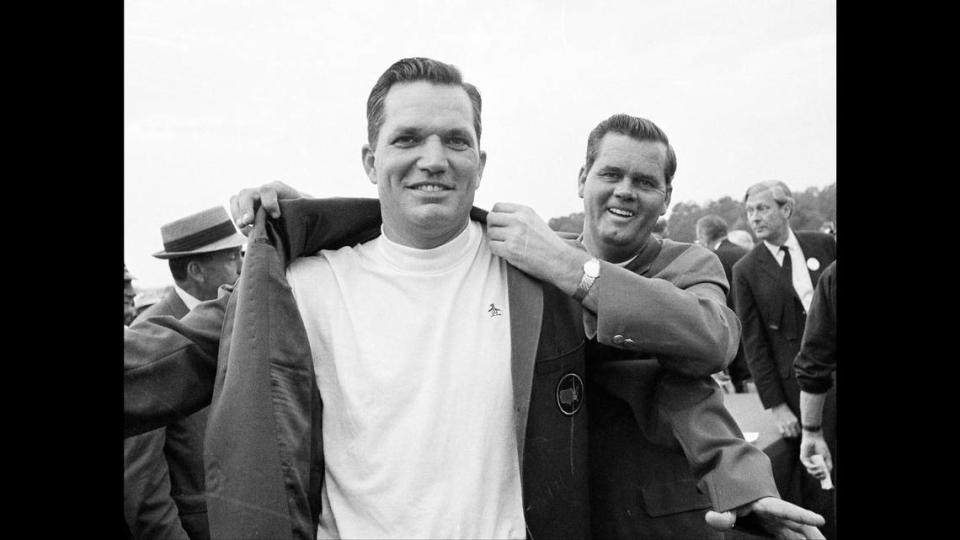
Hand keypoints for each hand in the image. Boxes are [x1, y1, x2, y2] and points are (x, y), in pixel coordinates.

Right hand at [228, 181, 307, 234]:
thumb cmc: (302, 211)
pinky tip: (245, 229)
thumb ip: (300, 212)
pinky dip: (236, 218)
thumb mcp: (304, 209)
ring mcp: (252, 197)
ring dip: (237, 213)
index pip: (268, 190)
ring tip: (244, 227)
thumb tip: (300, 220)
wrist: (297, 211)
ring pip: (237, 199)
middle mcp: (262, 191)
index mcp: (278, 189)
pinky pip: (234, 207)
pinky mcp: (245, 205)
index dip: (269, 202)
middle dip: (246, 209)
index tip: (276, 216)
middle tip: (247, 223)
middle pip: (247, 193)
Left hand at [485, 202, 588, 291]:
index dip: (496, 217)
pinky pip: (492, 247)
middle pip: (491, 218)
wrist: (560, 260)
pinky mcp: (510, 249)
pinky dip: (497, 251)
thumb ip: (517, 217)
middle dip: (493, 228)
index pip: (497, 206)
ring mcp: (514, 234)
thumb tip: (496, 218)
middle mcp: (519, 220)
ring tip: (507, 246)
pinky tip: (507, 253)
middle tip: (500, 237)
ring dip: (495, 241)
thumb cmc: (548, 244)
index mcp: (524, 211)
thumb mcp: (535, 221)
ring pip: (490, 233)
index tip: (500, 225)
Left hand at [705, 496, 825, 538]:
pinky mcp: (775, 528)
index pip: (786, 511)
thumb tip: (712, 518)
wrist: (733, 483)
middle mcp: (776, 514)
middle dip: (813, 534)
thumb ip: (723, 513)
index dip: (802, 516)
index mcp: (767, 505)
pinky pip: (789, 537)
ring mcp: (777, 522)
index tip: (820, 520)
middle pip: (799, 526)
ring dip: (810, 539)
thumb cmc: (732, 494)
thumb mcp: (727, 502)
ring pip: (797, 533)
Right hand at [770, 403, 799, 437]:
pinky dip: (782, 433)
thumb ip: (795, 422)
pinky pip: (782, 432)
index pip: (799, 431)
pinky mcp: (779, 424)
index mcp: (795, 420)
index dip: (797, 433)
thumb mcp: (793, 416)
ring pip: (789, 435)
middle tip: (790, 434)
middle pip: (795, 434)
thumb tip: (796, 429)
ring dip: (788, 435)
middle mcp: (791, 423)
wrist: (778, 405)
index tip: (795, 433)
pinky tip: (782, 431)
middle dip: (793, 435)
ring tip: (786, 433)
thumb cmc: (785, 410)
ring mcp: (785, 424)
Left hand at [800, 431, 832, 479]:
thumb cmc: (821, 447)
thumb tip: (828, 474)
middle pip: (815, 475)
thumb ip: (828, 465)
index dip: (823, 479)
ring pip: (810, 472)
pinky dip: (812, 467)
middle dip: (820, 477)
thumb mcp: (827, 457)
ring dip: (816, 473)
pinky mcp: (803, 458)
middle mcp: (812, 464)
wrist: (815, 438)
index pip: (819, 474)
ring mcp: (808, 462)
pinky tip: (817, 466)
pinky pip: (807, 465)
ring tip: (821, 470)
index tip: (828, 483)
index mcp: (818, 465)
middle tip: (824, 476)